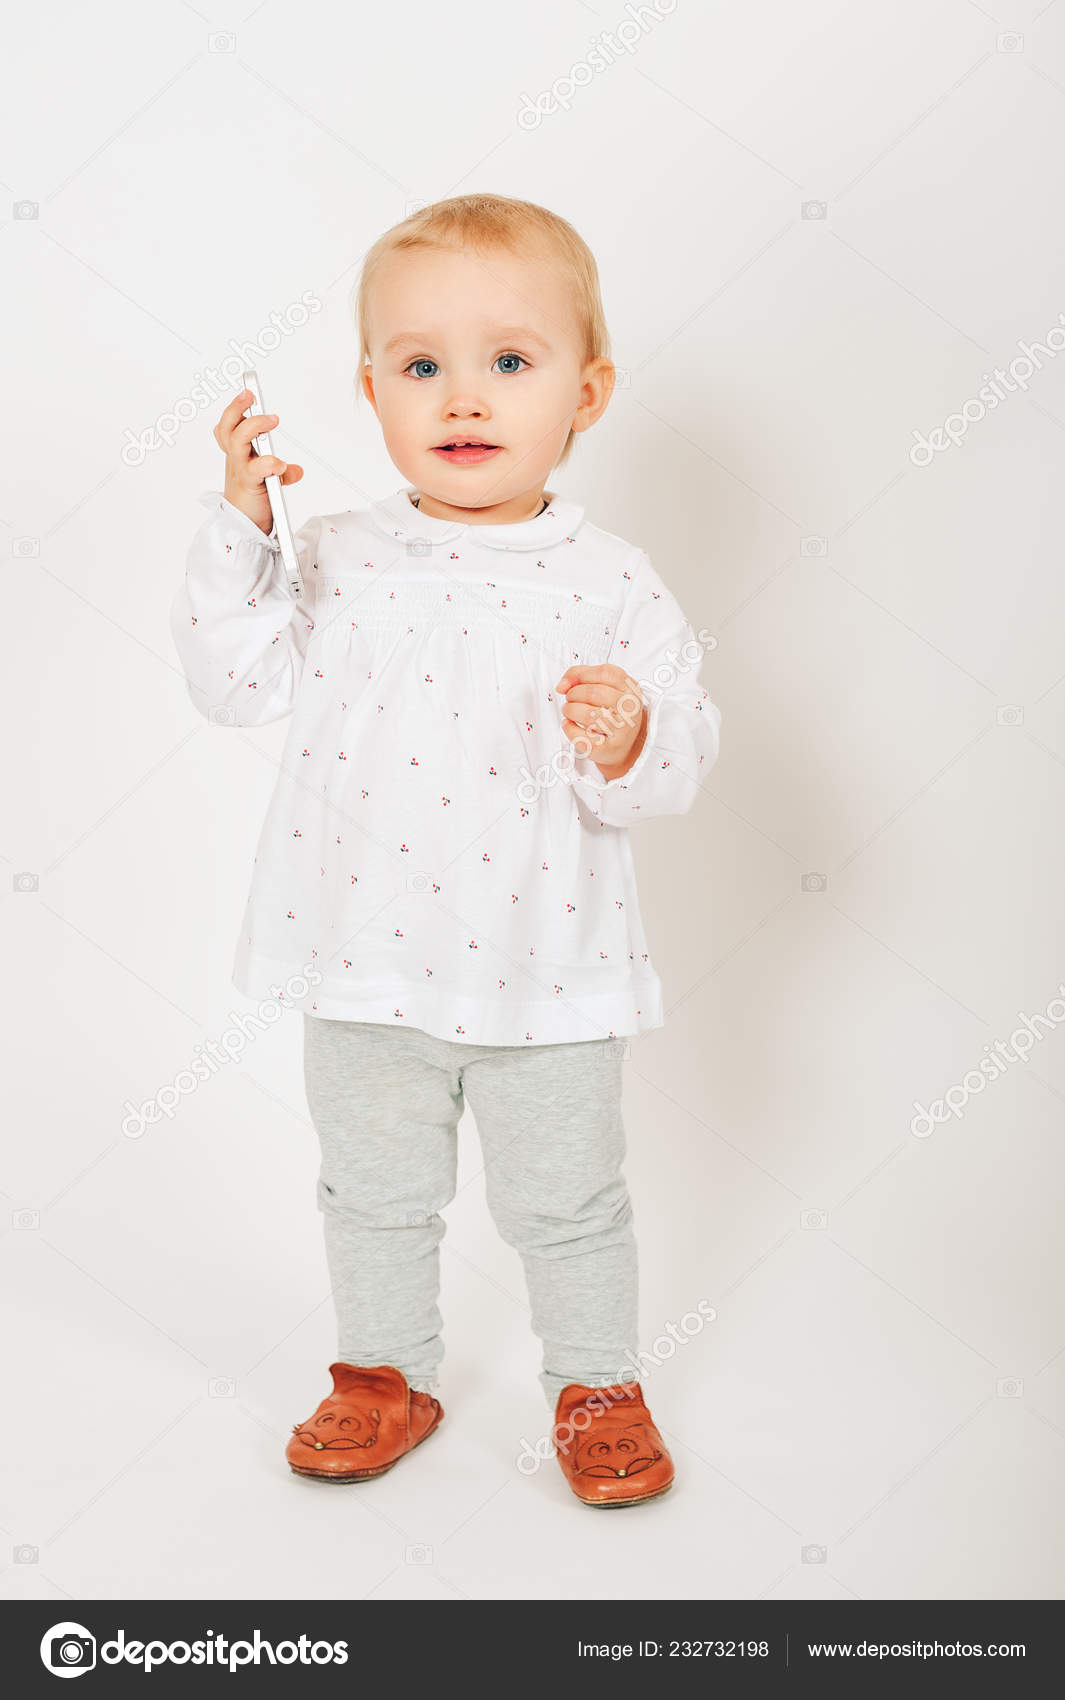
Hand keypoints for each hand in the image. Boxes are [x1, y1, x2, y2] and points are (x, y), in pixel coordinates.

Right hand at [213, 389, 303, 534]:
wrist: (244, 528)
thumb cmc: (252, 501)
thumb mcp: (268, 481)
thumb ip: (280, 472)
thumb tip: (297, 470)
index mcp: (238, 454)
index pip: (229, 426)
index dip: (235, 409)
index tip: (247, 393)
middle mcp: (236, 459)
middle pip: (228, 427)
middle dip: (237, 408)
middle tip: (251, 395)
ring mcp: (240, 470)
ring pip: (237, 440)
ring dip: (253, 426)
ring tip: (272, 420)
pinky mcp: (249, 485)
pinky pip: (255, 469)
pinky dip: (269, 463)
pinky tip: (280, 465)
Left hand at [556, 663, 646, 776]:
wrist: (626, 744)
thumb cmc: (614, 713)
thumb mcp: (606, 687)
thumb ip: (582, 677)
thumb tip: (563, 684)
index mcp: (630, 689)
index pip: (605, 673)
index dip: (581, 675)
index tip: (572, 682)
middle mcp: (629, 708)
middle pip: (594, 693)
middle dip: (573, 694)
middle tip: (570, 698)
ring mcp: (621, 729)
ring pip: (587, 714)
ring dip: (570, 710)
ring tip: (569, 711)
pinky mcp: (608, 748)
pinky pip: (581, 737)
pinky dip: (569, 729)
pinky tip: (570, 725)